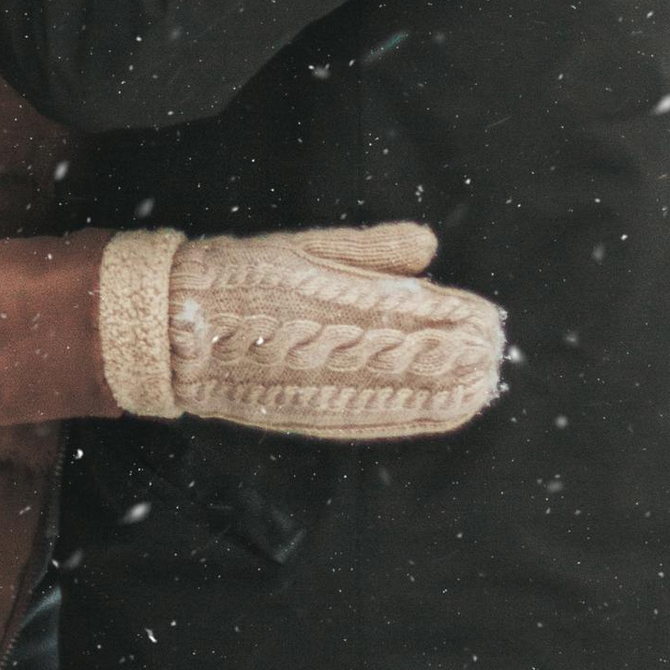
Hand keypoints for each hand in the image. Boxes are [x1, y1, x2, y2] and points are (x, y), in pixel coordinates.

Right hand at [97, 222, 505, 441]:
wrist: (172, 330)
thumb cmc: (239, 277)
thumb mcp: (304, 245)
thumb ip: (370, 249)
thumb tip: (427, 246)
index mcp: (333, 299)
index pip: (412, 312)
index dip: (455, 319)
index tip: (490, 319)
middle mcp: (331, 350)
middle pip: (414, 359)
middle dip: (461, 359)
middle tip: (496, 356)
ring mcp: (320, 391)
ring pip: (399, 397)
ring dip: (446, 394)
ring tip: (482, 388)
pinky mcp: (307, 418)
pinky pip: (370, 424)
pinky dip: (411, 420)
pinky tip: (441, 415)